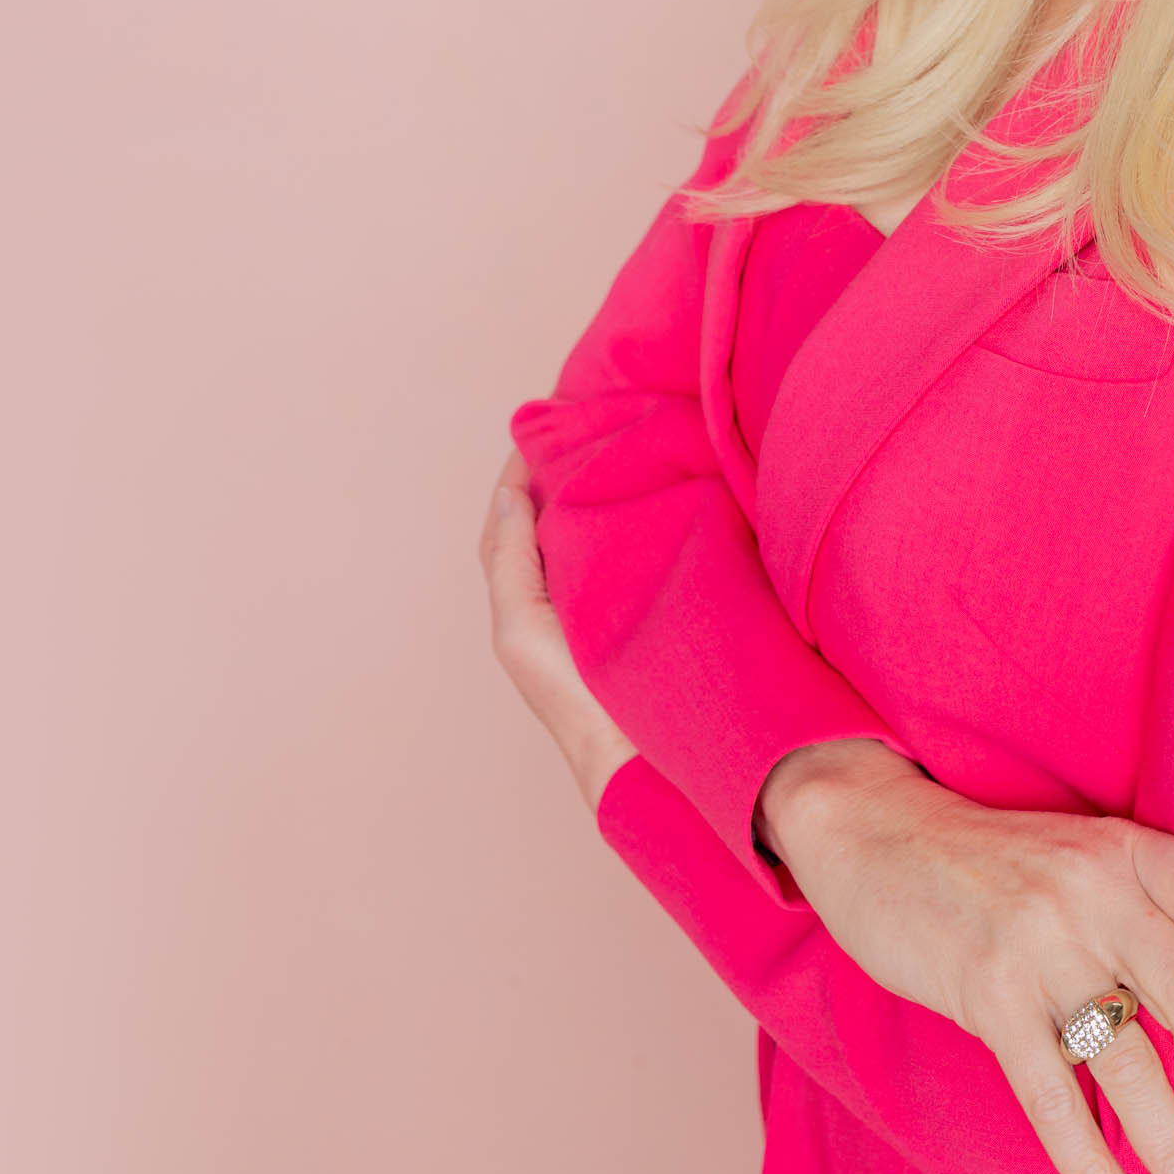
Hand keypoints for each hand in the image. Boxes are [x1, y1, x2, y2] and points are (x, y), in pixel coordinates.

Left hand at [479, 450, 638, 813]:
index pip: (517, 516)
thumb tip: (508, 494)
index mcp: (529, 597)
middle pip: (560, 513)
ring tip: (628, 439)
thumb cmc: (574, 698)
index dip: (527, 468)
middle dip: (572, 466)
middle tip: (597, 417)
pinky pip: (642, 541)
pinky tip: (665, 485)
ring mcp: (613, 596)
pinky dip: (642, 509)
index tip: (553, 419)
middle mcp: (567, 593)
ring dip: (608, 484)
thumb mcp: (522, 628)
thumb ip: (509, 561)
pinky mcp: (656, 600)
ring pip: (603, 523)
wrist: (642, 756)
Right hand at [758, 738, 1173, 1173]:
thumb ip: (1143, 916)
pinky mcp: (984, 991)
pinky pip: (1051, 1095)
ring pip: (1125, 1059)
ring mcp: (1035, 938)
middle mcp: (1089, 886)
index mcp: (1124, 848)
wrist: (879, 834)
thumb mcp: (1081, 859)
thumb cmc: (999, 864)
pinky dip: (1092, 1163)